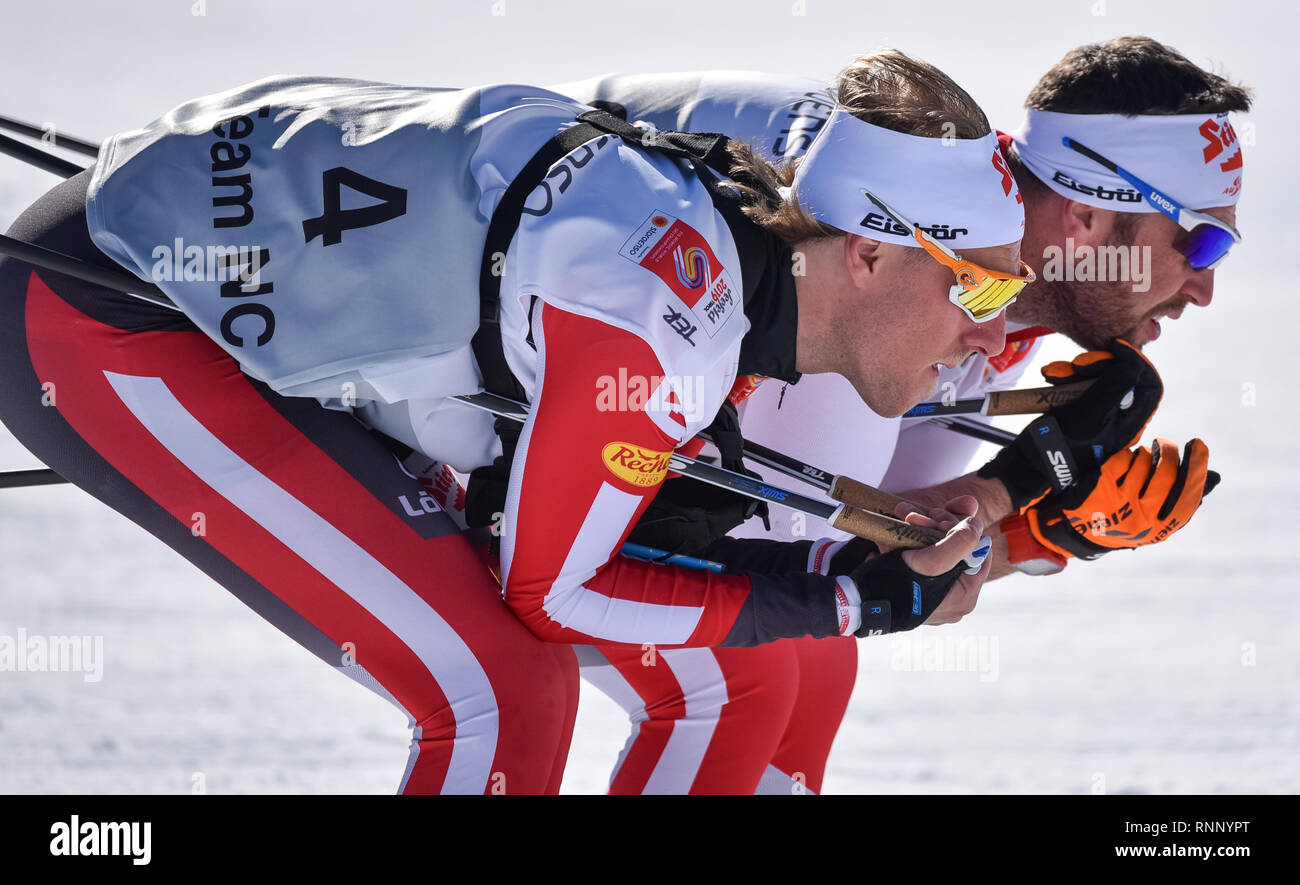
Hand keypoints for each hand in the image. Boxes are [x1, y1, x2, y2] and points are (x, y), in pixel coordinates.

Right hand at [847, 496, 990, 634]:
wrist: (853, 601)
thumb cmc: (892, 585)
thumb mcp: (929, 561)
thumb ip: (959, 541)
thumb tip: (977, 524)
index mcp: (965, 595)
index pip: (978, 551)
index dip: (959, 529)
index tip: (936, 519)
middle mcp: (954, 599)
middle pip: (956, 550)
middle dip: (934, 527)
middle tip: (912, 516)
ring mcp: (936, 597)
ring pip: (937, 552)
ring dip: (918, 532)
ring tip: (900, 521)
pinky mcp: (917, 593)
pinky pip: (921, 563)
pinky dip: (909, 547)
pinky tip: (893, 541)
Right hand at [977, 339, 1162, 508]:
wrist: (1028, 463)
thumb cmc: (1059, 445)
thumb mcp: (1089, 416)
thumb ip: (1114, 389)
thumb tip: (1133, 365)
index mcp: (1130, 422)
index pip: (1150, 385)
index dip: (1136, 361)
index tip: (1113, 347)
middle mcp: (1118, 416)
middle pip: (1123, 376)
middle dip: (1099, 364)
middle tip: (1076, 365)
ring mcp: (1097, 411)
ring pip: (1099, 377)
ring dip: (1078, 369)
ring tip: (1055, 373)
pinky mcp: (1078, 408)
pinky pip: (1080, 384)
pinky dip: (1067, 376)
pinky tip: (1050, 376)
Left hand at [1027, 437, 1217, 558]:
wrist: (1077, 533)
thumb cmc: (1123, 520)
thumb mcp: (1152, 519)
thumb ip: (1181, 500)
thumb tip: (1214, 477)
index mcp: (1160, 528)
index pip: (1187, 495)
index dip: (1196, 468)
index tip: (1198, 445)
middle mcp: (1141, 519)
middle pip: (1166, 473)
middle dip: (1169, 451)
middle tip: (1165, 444)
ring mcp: (1118, 503)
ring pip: (1143, 462)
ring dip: (1144, 454)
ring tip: (1140, 458)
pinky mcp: (1098, 489)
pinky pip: (1121, 459)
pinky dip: (1125, 455)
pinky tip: (1123, 460)